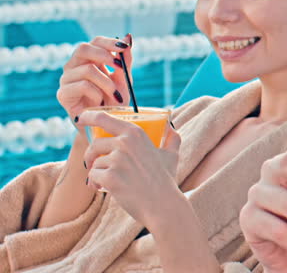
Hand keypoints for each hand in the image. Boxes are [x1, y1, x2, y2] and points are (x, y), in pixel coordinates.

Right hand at [57, 34, 133, 132]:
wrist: (105, 126)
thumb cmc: (113, 101)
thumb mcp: (123, 79)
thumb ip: (125, 60)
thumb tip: (128, 36)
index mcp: (89, 60)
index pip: (95, 41)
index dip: (109, 42)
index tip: (124, 47)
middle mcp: (74, 66)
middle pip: (83, 48)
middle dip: (104, 55)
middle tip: (119, 67)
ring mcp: (66, 79)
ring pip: (87, 70)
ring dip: (107, 83)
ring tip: (114, 96)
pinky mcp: (62, 94)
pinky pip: (83, 86)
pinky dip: (97, 94)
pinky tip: (100, 104)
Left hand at [78, 109, 181, 226]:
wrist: (163, 205)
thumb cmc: (166, 180)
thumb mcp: (172, 155)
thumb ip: (172, 138)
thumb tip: (171, 127)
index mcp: (136, 134)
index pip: (104, 118)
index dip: (89, 116)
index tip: (81, 118)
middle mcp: (125, 144)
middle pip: (95, 144)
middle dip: (91, 156)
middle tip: (94, 165)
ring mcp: (118, 160)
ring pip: (94, 163)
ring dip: (96, 173)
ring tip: (103, 182)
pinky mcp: (110, 177)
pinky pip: (92, 177)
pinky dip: (94, 184)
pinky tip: (101, 189)